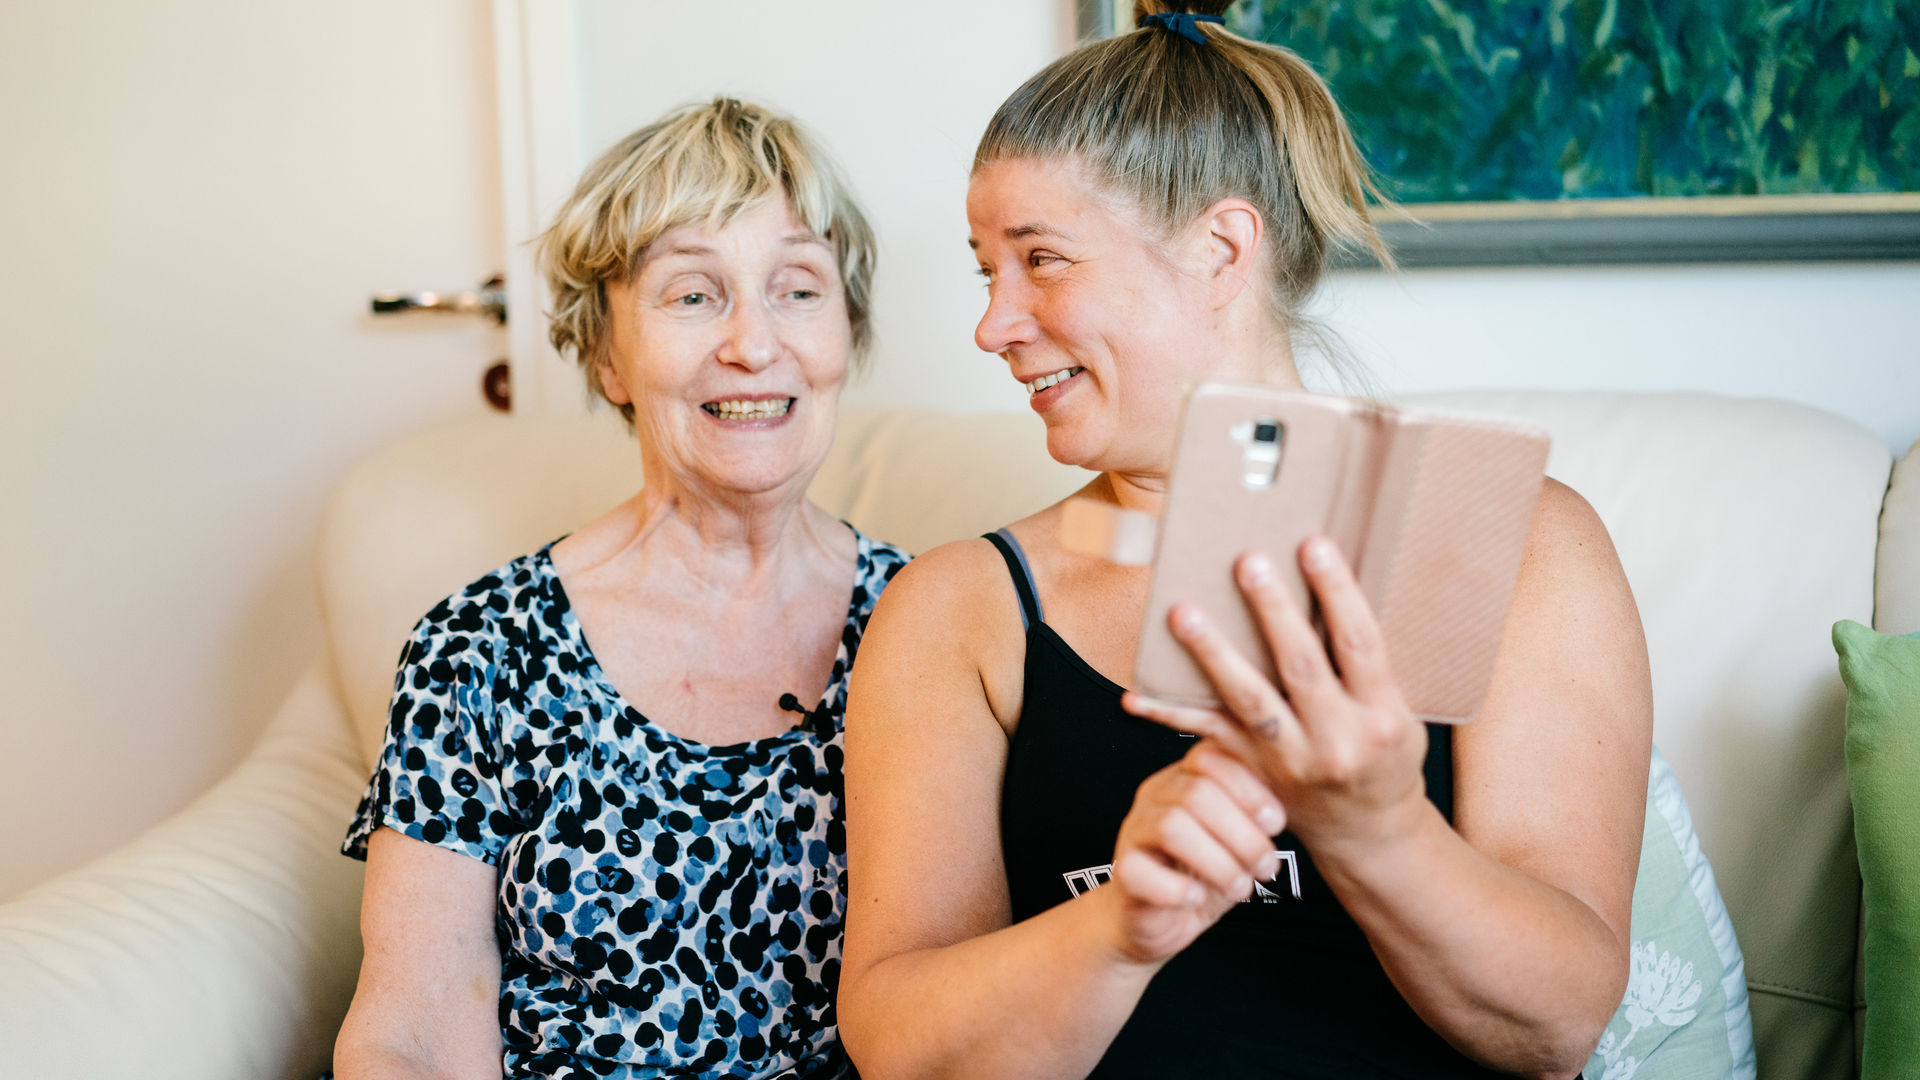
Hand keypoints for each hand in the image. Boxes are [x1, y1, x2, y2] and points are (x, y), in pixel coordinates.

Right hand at [1097, 742, 1287, 965]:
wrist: (1159, 917)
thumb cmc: (1201, 874)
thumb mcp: (1235, 841)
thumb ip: (1252, 818)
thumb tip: (1274, 818)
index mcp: (1183, 778)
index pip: (1209, 759)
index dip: (1248, 789)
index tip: (1275, 823)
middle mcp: (1155, 797)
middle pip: (1196, 793)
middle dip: (1242, 834)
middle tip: (1266, 867)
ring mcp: (1134, 831)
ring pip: (1172, 826)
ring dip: (1218, 863)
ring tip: (1240, 887)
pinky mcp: (1122, 870)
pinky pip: (1141, 870)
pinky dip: (1176, 889)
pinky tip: (1196, 898)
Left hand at [1122, 537, 1429, 858]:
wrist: (1368, 834)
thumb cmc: (1385, 759)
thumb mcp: (1401, 714)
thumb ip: (1366, 666)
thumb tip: (1328, 589)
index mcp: (1382, 716)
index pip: (1360, 645)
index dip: (1337, 594)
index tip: (1314, 547)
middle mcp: (1336, 740)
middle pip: (1301, 666)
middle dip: (1273, 611)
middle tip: (1247, 561)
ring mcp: (1290, 759)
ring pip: (1248, 699)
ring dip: (1212, 653)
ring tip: (1184, 613)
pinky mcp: (1253, 770)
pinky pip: (1206, 737)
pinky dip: (1167, 715)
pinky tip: (1134, 695)